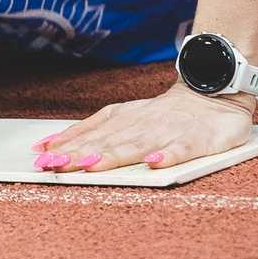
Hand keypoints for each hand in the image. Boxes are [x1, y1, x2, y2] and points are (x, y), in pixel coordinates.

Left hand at [32, 84, 254, 173]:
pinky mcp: (196, 141)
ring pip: (137, 146)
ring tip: (91, 166)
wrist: (214, 92)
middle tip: (56, 166)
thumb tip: (49, 146)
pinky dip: (167, 156)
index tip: (43, 159)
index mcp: (123, 119)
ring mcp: (168, 133)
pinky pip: (181, 150)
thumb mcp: (123, 116)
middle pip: (108, 142)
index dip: (67, 146)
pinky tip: (154, 165)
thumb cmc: (164, 113)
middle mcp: (142, 125)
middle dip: (80, 154)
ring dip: (113, 155)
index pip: (91, 134)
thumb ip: (90, 131)